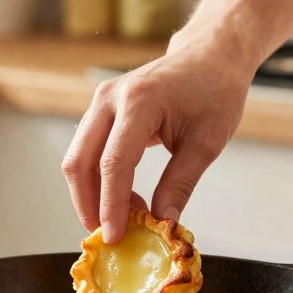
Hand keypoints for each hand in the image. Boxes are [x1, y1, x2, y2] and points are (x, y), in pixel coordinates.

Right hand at [61, 36, 252, 241]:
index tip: (113, 236)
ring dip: (92, 194)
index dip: (110, 204)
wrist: (210, 56)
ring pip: (78, 158)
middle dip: (88, 204)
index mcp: (139, 103)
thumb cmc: (214, 92)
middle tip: (108, 236)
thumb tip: (162, 222)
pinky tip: (123, 197)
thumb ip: (180, 183)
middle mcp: (110, 99)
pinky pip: (87, 150)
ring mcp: (101, 101)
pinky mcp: (101, 109)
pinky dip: (98, 179)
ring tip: (122, 219)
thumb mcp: (206, 143)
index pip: (113, 163)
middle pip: (80, 161)